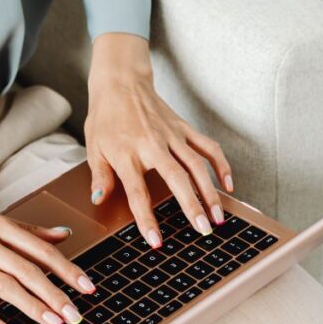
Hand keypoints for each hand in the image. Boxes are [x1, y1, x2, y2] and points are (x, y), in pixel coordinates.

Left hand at [85, 33, 233, 247]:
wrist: (121, 82)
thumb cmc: (105, 117)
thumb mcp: (93, 148)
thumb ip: (100, 176)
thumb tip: (99, 200)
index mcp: (127, 154)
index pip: (138, 193)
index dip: (147, 219)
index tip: (156, 241)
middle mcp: (153, 145)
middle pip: (177, 180)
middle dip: (192, 207)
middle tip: (203, 231)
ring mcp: (172, 136)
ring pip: (197, 166)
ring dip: (210, 192)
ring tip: (218, 217)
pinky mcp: (184, 128)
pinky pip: (207, 147)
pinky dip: (221, 165)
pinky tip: (229, 184)